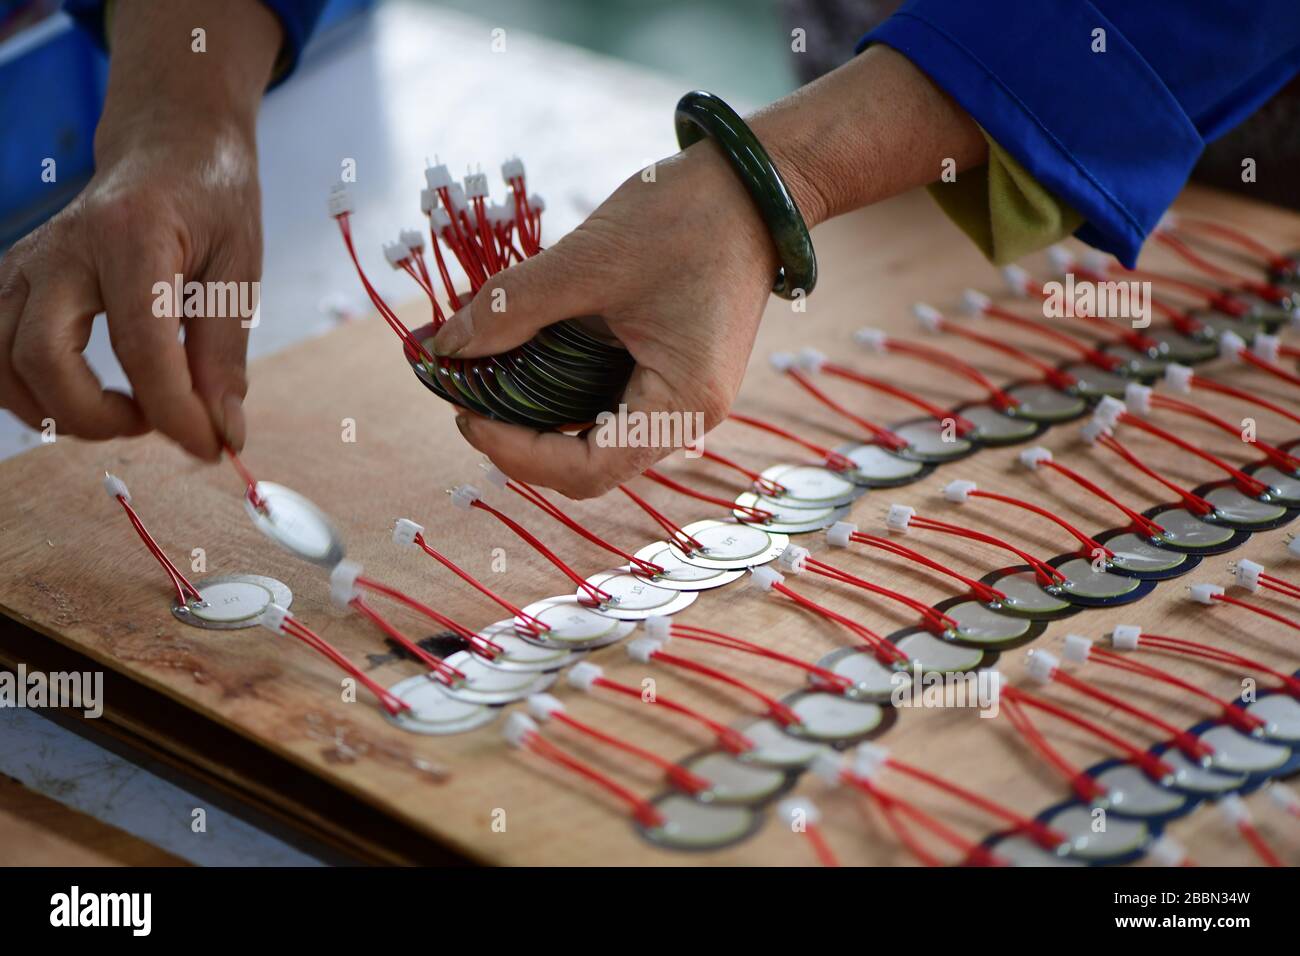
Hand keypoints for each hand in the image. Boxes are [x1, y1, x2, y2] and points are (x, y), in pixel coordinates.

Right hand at [0, 0, 280, 459]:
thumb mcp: (240, 270)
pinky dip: (37, 392)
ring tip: (128, 411)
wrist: (167, 148)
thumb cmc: (210, 202)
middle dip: (96, 416)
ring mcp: (27, 262)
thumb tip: (224, 431)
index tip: (211, 445)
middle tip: (157, 424)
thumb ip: (225, 354)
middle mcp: (62, 248)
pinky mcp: (14, 280)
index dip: (174, 412)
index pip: (139, 346)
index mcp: (131, 237)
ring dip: (60, 411)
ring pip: (2, 361)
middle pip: (40, 356)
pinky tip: (92, 394)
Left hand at [433, 146, 785, 497]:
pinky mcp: (670, 370)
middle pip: (589, 463)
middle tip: (466, 400)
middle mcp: (686, 415)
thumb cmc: (688, 217)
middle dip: (521, 439)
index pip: (587, 470)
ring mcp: (680, 396)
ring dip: (536, 416)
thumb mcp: (589, 259)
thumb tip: (446, 346)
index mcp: (681, 403)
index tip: (466, 414)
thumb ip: (513, 307)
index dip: (517, 453)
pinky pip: (606, 399)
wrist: (758, 184)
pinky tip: (520, 355)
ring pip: (594, 435)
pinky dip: (558, 387)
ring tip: (483, 377)